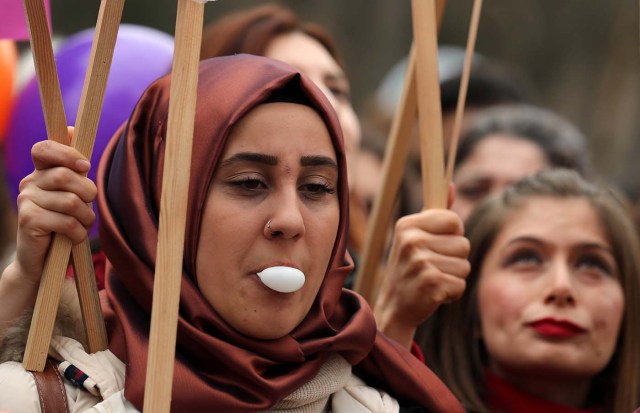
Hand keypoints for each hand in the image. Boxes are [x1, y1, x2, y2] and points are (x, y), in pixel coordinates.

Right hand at [13, 131, 95, 283]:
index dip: (67, 153)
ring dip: (86, 218)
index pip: (44, 148)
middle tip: (88, 207)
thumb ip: (74, 169)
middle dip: (88, 193)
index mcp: (40, 172)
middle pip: (67, 176)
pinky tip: (73, 238)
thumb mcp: (72, 193)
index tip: (85, 167)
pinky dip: (78, 233)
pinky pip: (66, 222)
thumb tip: (72, 130)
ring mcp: (26, 201)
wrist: (41, 260)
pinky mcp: (28, 220)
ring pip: (71, 202)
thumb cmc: (63, 224)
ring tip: (81, 225)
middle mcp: (29, 182)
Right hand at [373, 189, 469, 348]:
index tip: (437, 245)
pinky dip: (452, 293)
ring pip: (464, 265)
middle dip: (454, 259)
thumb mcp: (416, 237)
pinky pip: (461, 284)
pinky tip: (434, 294)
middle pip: (463, 244)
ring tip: (433, 280)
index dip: (452, 235)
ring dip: (454, 277)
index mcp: (407, 224)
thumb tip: (452, 185)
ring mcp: (420, 262)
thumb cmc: (410, 269)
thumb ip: (436, 213)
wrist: (394, 307)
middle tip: (432, 267)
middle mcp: (412, 240)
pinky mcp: (430, 283)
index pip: (454, 220)